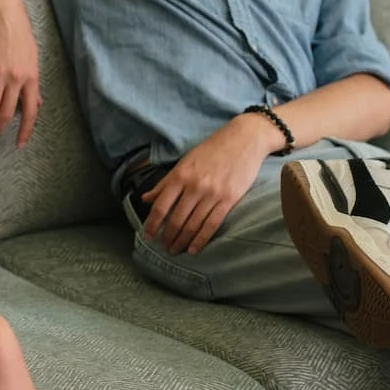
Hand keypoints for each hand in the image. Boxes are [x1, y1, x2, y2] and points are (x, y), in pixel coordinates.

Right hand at [0, 0, 41, 147]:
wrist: (1, 12)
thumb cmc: (18, 34)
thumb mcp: (32, 58)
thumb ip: (32, 83)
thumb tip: (36, 103)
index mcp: (31, 78)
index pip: (30, 112)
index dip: (25, 131)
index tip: (19, 145)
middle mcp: (15, 79)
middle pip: (5, 115)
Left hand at [140, 114, 275, 253]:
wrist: (244, 140)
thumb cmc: (212, 150)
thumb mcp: (184, 162)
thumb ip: (165, 183)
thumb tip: (145, 198)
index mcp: (180, 175)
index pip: (161, 206)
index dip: (152, 224)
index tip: (147, 235)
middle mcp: (194, 186)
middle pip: (176, 219)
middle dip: (167, 236)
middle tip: (163, 247)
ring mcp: (212, 194)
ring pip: (193, 224)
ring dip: (182, 241)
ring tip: (175, 250)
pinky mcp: (229, 199)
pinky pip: (212, 225)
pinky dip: (201, 239)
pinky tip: (194, 249)